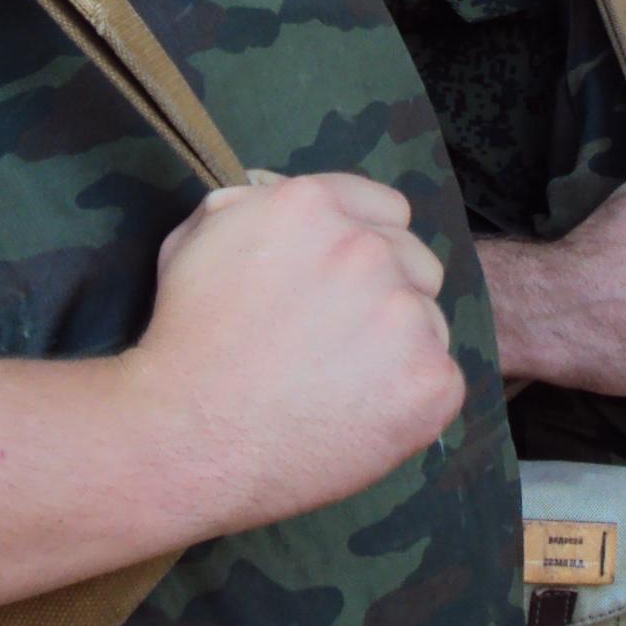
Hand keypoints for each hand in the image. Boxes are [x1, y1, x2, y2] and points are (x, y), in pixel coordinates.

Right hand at [135, 173, 462, 534]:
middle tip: (337, 340)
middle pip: (416, 262)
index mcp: (313, 206)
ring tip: (340, 384)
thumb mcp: (195, 242)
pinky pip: (440, 379)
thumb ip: (247, 204)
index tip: (343, 282)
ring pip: (429, 322)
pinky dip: (409, 399)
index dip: (367, 244)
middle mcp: (367, 250)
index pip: (386, 209)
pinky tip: (359, 416)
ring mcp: (405, 315)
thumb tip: (273, 187)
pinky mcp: (430, 379)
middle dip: (387, 293)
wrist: (189, 438)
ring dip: (399, 346)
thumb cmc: (185, 342)